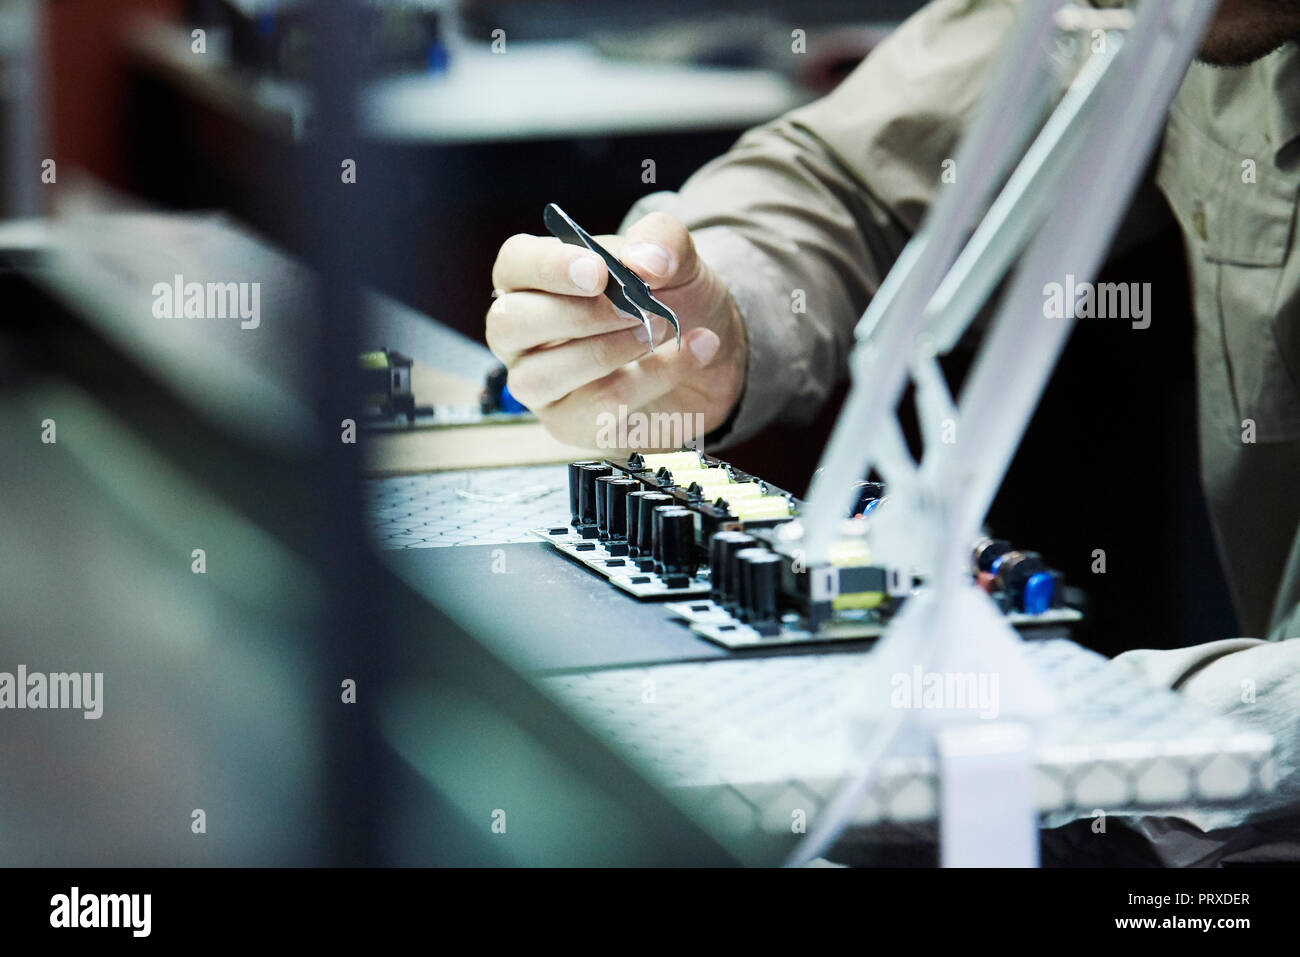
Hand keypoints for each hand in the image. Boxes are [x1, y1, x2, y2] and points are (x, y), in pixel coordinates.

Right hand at [486, 211, 746, 447]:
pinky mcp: (568, 423)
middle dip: (578, 316)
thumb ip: (661, 240)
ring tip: (663, 328)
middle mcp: (522, 334)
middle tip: (638, 307)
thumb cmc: (673, 296)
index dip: (548, 267)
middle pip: (510, 324)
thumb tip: (645, 262)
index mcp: (533, 279)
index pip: (514, 266)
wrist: (709, 351)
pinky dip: (653, 379)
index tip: (598, 272)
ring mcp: (538, 383)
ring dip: (609, 352)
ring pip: (541, 376)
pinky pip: (597, 408)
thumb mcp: (676, 255)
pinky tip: (692, 354)